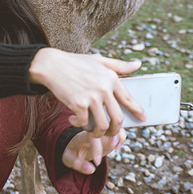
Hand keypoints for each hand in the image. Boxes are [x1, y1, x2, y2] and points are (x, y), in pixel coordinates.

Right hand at [29, 49, 145, 136]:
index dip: (137, 110)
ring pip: (102, 125)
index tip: (143, 118)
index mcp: (111, 77)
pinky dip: (79, 125)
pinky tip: (73, 120)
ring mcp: (92, 97)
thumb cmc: (74, 62)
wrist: (50, 64)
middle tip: (110, 133)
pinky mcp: (78, 104)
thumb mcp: (98, 60)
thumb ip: (119, 65)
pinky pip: (84, 123)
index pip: (128, 98)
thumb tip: (138, 64)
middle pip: (118, 118)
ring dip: (98, 132)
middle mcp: (104, 88)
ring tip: (91, 130)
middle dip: (115, 130)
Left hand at [62, 128, 126, 174]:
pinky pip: (117, 129)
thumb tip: (92, 169)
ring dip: (118, 134)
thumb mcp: (69, 160)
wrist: (74, 145)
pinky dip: (121, 135)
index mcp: (81, 136)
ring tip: (116, 146)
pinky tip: (117, 146)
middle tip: (114, 147)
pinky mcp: (108, 134)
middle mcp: (92, 131)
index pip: (91, 138)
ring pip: (112, 125)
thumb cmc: (71, 153)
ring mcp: (101, 131)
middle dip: (112, 135)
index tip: (97, 162)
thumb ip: (78, 165)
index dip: (96, 149)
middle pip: (104, 127)